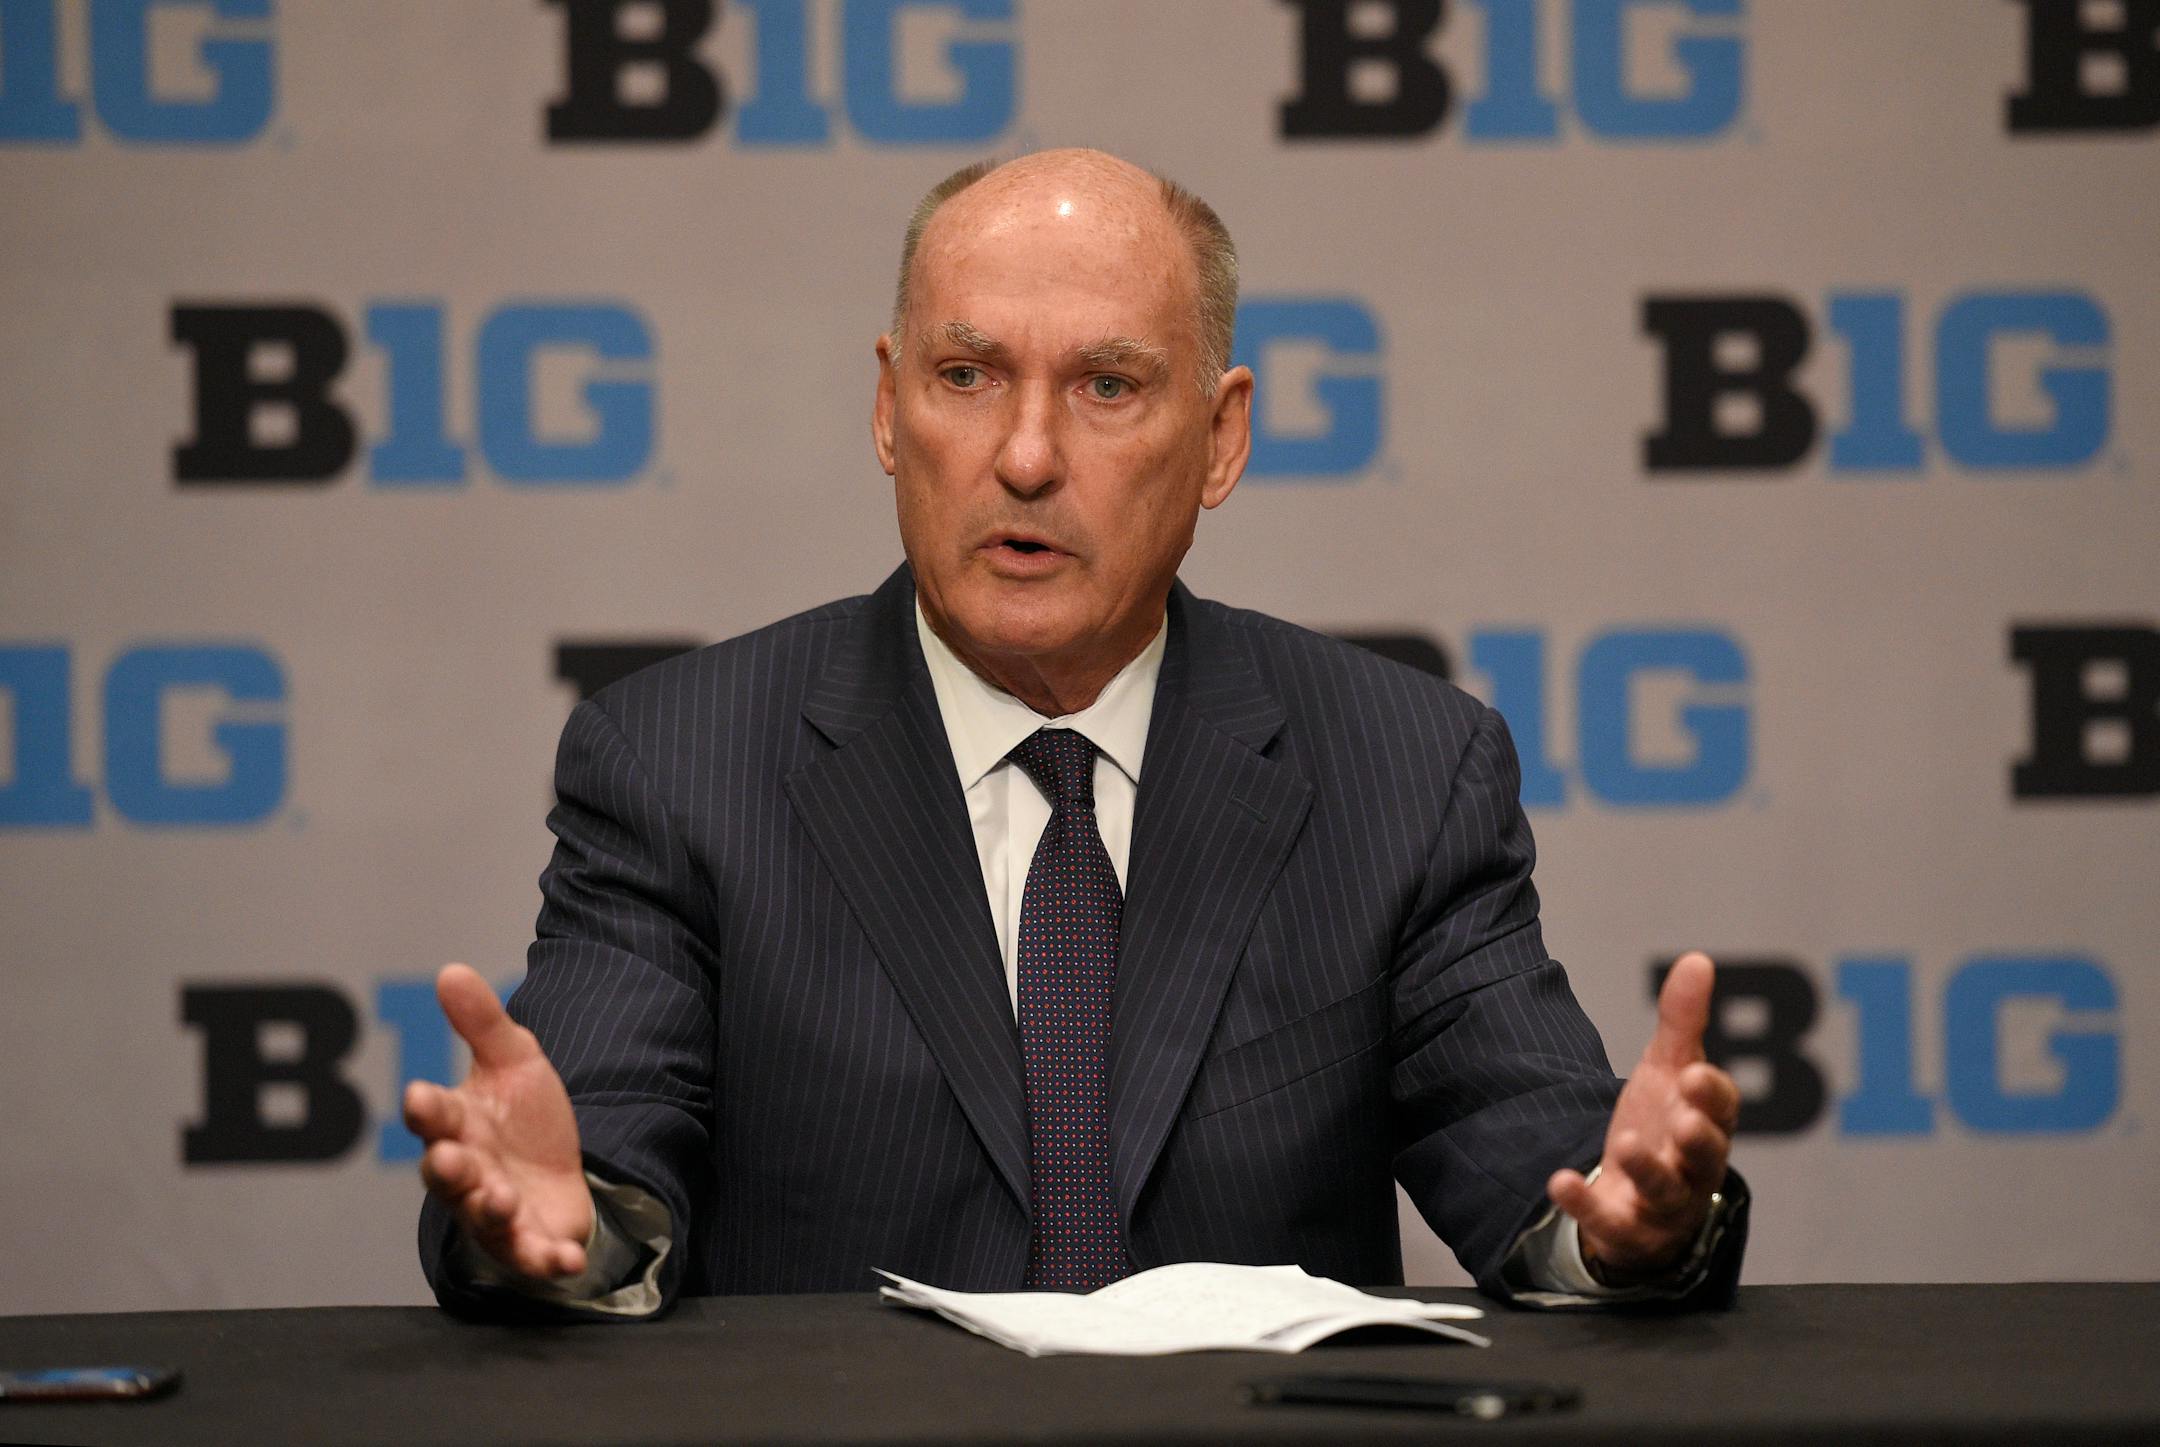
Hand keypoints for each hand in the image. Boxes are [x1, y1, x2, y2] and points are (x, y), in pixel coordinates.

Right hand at [403, 964, 593, 1281]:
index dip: (427, 1107)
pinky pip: (533, 1257)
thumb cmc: (522, 1117)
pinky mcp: (529, 1244)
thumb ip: (481, 1023)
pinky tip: (567, 1260)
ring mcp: (495, 1213)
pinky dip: (547, 1261)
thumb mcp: (513, 1060)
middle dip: (447, 1167)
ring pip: (484, 1217)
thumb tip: (450, 969)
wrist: (559, 1171)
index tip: (419, 1094)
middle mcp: (467, 1174)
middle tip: (450, 1157)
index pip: (435, 1116)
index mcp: (457, 1126)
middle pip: (447, 1174)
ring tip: (501, 1198)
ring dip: (490, 1208)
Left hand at [1548, 951, 1739, 1281]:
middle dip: (1697, 1140)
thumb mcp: (1669, 1068)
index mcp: (1709, 1124)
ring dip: (1647, 1169)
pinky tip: (1559, 1181)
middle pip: (1705, 1157)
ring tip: (1625, 1145)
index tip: (1693, 1075)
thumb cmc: (1665, 1123)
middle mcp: (1694, 1168)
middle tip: (1683, 1121)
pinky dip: (1585, 1203)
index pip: (1722, 1110)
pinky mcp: (1626, 1228)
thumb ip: (1683, 1020)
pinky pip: (1609, 1220)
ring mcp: (1663, 1203)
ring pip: (1664, 1191)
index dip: (1711, 1095)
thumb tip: (1697, 959)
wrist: (1638, 1194)